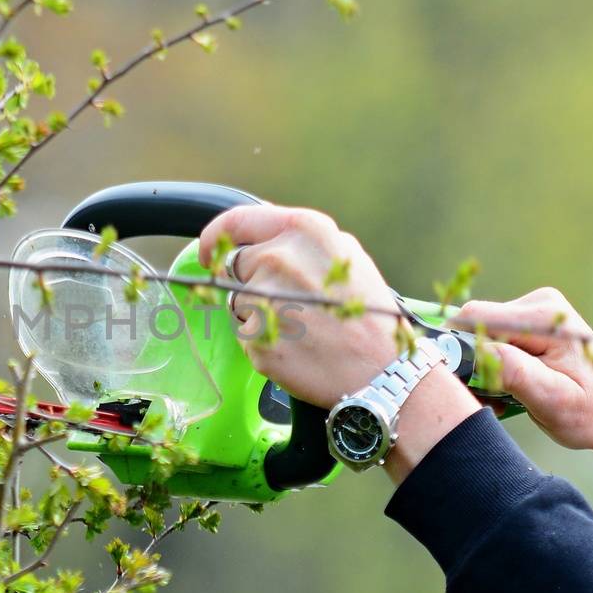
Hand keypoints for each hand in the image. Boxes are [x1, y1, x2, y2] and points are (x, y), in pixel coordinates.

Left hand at [199, 204, 479, 483]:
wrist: (383, 371)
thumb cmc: (368, 315)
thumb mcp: (343, 256)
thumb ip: (298, 240)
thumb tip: (255, 235)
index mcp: (303, 230)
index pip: (235, 221)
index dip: (215, 239)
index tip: (209, 253)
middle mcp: (278, 257)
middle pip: (234, 266)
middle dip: (251, 283)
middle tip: (291, 305)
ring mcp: (264, 298)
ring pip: (237, 302)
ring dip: (257, 314)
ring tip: (302, 327)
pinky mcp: (257, 337)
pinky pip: (245, 335)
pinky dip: (264, 343)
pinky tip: (297, 347)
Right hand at [455, 288, 592, 512]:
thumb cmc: (592, 413)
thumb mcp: (551, 400)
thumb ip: (513, 372)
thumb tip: (473, 350)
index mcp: (544, 318)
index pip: (474, 319)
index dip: (458, 350)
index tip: (468, 386)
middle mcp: (538, 304)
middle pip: (474, 326)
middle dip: (471, 365)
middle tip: (489, 401)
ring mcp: (535, 311)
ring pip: (479, 335)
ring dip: (481, 370)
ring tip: (502, 400)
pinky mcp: (531, 323)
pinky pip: (492, 339)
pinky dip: (492, 366)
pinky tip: (509, 389)